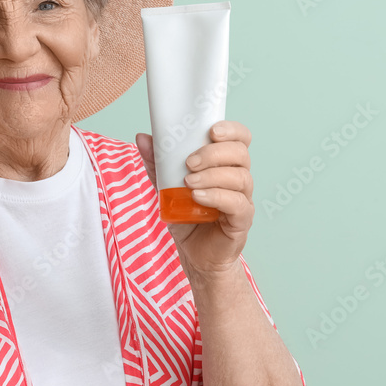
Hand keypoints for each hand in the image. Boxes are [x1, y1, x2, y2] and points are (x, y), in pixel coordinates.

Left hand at [135, 121, 253, 277]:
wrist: (195, 255)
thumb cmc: (187, 218)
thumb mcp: (166, 188)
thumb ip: (157, 164)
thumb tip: (142, 138)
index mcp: (225, 165)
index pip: (239, 139)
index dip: (231, 130)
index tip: (211, 131)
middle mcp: (239, 179)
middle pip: (240, 153)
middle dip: (214, 153)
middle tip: (189, 162)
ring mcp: (243, 199)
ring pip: (241, 177)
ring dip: (212, 175)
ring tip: (189, 183)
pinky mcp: (242, 220)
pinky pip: (237, 203)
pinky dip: (217, 196)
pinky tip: (198, 197)